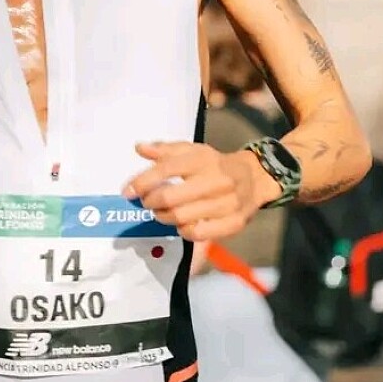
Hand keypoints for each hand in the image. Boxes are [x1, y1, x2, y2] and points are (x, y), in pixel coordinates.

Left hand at [124, 141, 263, 241]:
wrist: (254, 178)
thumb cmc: (215, 165)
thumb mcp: (192, 151)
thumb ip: (165, 150)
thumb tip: (139, 148)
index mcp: (203, 159)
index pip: (166, 169)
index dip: (142, 181)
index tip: (128, 191)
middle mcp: (216, 180)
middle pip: (170, 197)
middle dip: (151, 202)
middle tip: (146, 202)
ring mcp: (227, 203)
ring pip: (182, 217)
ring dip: (163, 217)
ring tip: (160, 212)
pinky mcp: (233, 222)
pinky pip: (198, 233)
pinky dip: (183, 231)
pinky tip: (180, 224)